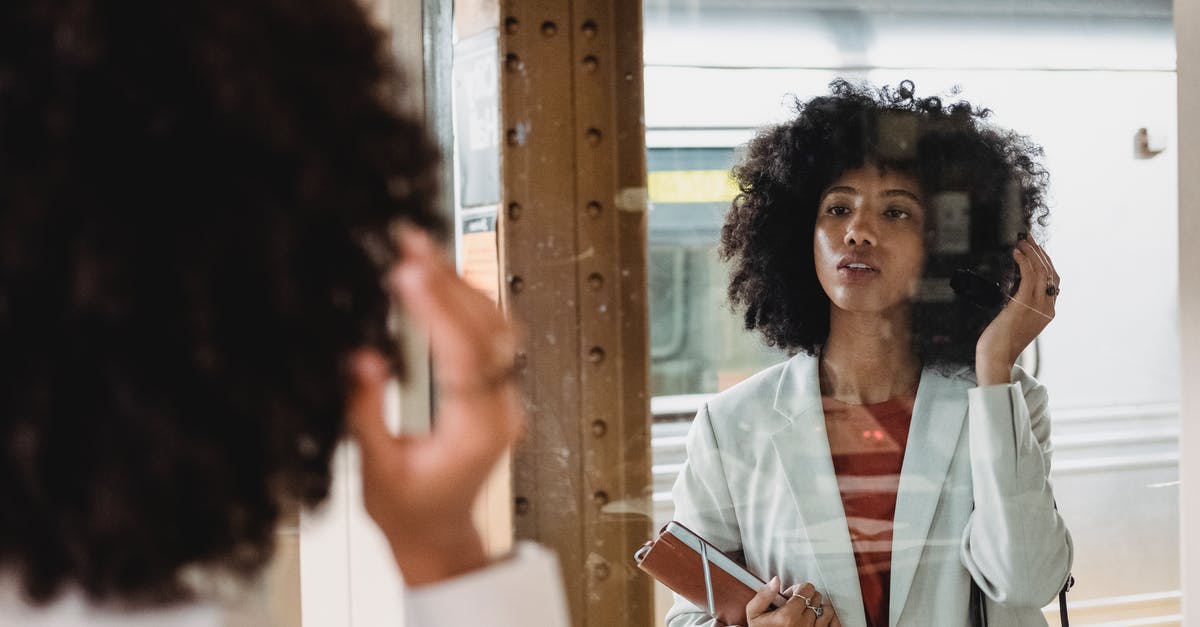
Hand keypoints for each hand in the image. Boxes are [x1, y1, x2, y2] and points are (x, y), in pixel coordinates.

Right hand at [346, 228, 523, 584]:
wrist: (440, 538)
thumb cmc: (410, 515)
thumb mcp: (377, 471)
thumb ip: (368, 413)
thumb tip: (363, 359)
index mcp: (477, 431)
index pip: (465, 356)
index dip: (438, 310)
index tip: (409, 274)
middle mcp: (501, 409)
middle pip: (488, 330)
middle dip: (449, 282)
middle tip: (412, 243)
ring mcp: (505, 399)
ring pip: (498, 327)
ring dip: (462, 285)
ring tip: (422, 251)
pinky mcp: (496, 392)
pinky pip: (492, 338)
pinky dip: (468, 303)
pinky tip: (443, 280)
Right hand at [742, 578, 840, 626]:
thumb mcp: (754, 614)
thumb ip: (763, 596)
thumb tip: (775, 581)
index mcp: (788, 616)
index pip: (806, 589)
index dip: (798, 588)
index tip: (791, 595)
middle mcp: (803, 624)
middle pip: (816, 597)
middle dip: (806, 597)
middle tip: (796, 604)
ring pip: (827, 610)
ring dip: (818, 607)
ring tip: (807, 611)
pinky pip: (834, 624)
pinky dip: (830, 618)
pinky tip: (820, 618)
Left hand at [975, 236, 1059, 385]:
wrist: (997, 355)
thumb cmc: (1001, 338)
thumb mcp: (1018, 318)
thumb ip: (1023, 303)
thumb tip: (1018, 284)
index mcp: (1048, 311)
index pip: (1054, 280)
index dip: (1046, 261)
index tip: (1036, 248)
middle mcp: (1047, 307)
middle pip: (1050, 272)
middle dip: (1040, 252)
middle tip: (1029, 238)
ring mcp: (1038, 306)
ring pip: (1041, 271)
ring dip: (1032, 253)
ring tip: (1022, 241)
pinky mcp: (1024, 304)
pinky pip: (1029, 277)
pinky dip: (1024, 261)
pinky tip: (1016, 253)